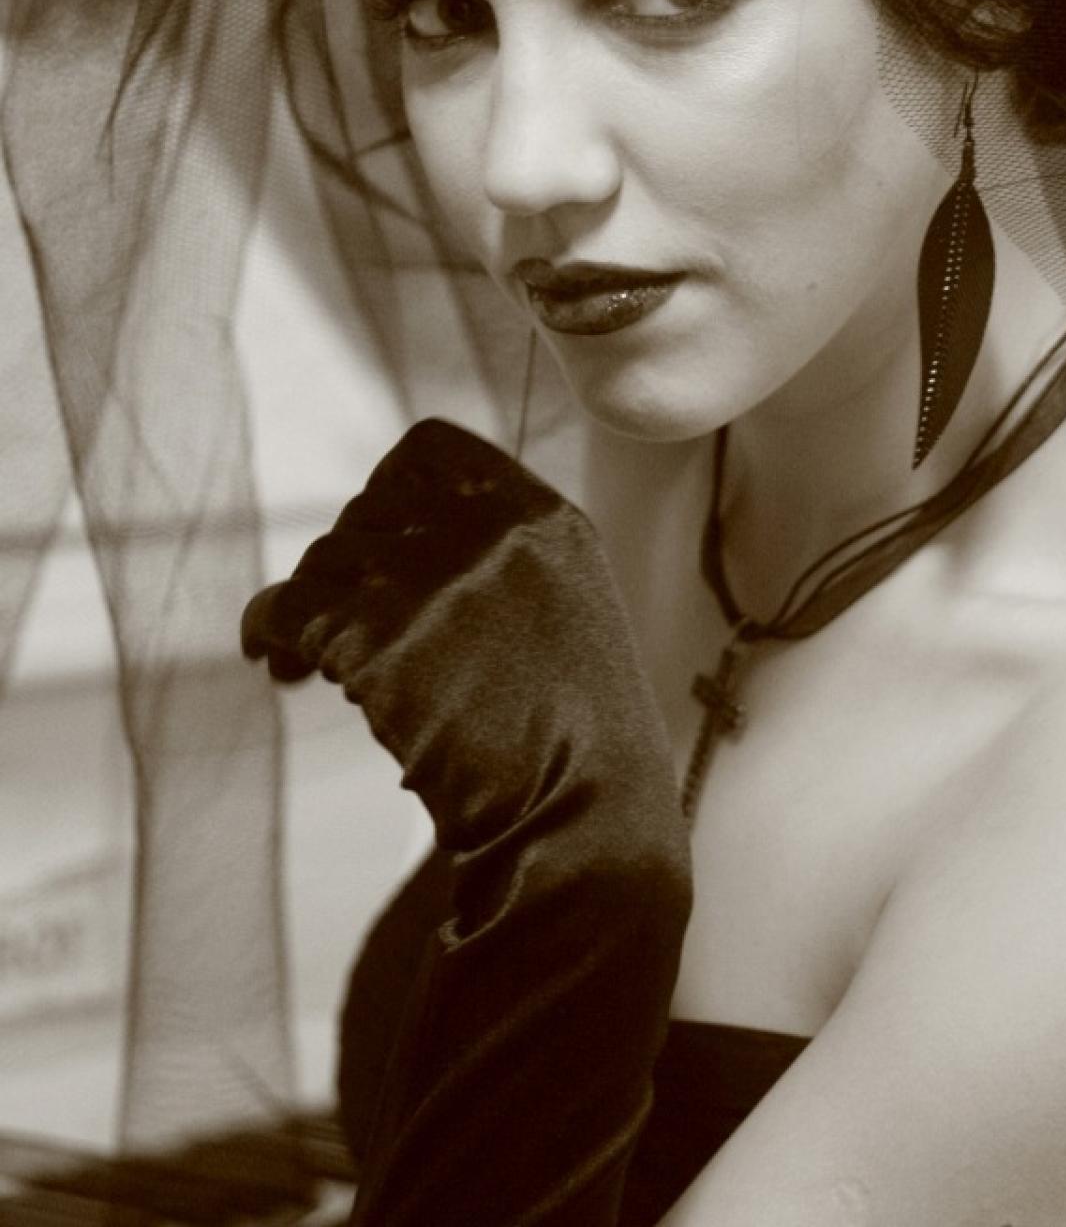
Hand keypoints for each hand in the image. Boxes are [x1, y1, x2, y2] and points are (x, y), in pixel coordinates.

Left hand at [241, 416, 680, 854]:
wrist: (588, 824)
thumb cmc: (575, 741)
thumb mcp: (567, 610)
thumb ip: (500, 558)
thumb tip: (392, 536)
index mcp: (546, 519)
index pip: (431, 452)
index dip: (386, 493)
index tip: (374, 543)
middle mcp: (492, 531)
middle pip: (369, 511)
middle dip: (344, 564)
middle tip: (332, 624)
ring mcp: (439, 579)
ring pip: (327, 562)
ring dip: (307, 611)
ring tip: (302, 662)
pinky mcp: (386, 638)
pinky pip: (291, 609)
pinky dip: (266, 631)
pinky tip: (271, 662)